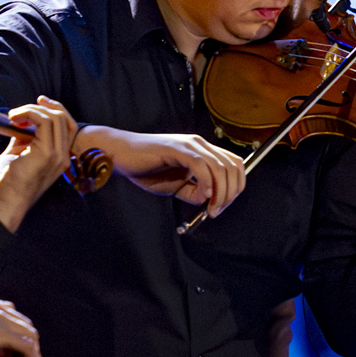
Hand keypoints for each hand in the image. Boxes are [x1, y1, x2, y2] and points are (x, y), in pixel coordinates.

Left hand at [0, 96, 77, 231]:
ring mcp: (57, 155)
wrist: (2, 204)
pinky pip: (43, 122)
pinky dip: (28, 114)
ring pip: (55, 117)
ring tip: (13, 117)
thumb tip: (20, 124)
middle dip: (43, 106)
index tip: (37, 102)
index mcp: (58, 158)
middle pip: (63, 118)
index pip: (67, 126)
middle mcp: (62, 156)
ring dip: (32, 110)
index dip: (54, 110)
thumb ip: (23, 140)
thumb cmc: (6, 185)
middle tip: (20, 110)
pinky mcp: (46, 153)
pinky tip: (14, 119)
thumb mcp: (17, 156)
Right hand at [78, 124, 247, 220]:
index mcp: (203, 151)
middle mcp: (200, 144)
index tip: (222, 206)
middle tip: (216, 211)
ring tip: (209, 208)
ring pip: (220, 167)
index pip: (234, 165)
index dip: (236, 187)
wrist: (119, 156)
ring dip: (220, 192)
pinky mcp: (176, 148)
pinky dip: (206, 183)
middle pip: (232, 167)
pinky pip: (201, 166)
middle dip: (230, 193)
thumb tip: (210, 201)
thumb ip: (195, 192)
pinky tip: (200, 195)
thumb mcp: (176, 186)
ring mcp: (189, 144)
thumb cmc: (147, 169)